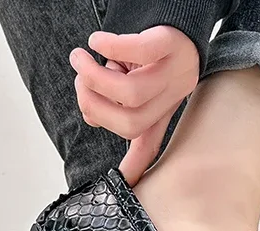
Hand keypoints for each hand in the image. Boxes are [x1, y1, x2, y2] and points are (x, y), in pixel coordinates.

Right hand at [70, 26, 198, 184]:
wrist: (179, 11)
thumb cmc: (152, 45)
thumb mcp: (136, 79)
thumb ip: (117, 102)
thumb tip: (92, 118)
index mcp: (163, 108)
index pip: (151, 144)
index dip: (137, 166)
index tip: (124, 184)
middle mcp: (172, 96)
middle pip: (130, 123)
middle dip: (95, 106)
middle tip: (79, 81)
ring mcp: (175, 71)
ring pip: (131, 94)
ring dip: (95, 79)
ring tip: (80, 58)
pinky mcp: (171, 42)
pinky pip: (139, 51)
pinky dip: (110, 47)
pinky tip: (95, 41)